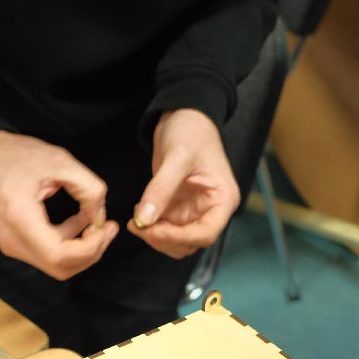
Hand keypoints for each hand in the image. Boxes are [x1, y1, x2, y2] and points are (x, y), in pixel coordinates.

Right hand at [0, 131, 119, 280]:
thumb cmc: (14, 155)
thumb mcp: (59, 161)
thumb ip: (88, 188)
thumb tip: (100, 216)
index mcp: (20, 218)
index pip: (60, 256)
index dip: (90, 248)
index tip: (105, 227)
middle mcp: (13, 240)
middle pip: (61, 267)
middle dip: (91, 252)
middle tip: (108, 228)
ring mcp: (12, 245)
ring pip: (56, 265)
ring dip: (82, 249)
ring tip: (98, 223)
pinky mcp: (15, 243)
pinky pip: (48, 254)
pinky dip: (69, 244)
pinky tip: (81, 222)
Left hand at [130, 109, 239, 257]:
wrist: (183, 116)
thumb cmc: (190, 131)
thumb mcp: (177, 157)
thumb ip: (161, 189)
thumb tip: (144, 220)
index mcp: (223, 200)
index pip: (206, 234)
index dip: (180, 238)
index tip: (154, 230)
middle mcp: (211, 210)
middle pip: (190, 242)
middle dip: (164, 239)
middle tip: (138, 226)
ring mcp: (194, 211)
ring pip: (176, 240)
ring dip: (155, 237)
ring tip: (136, 220)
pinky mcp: (179, 208)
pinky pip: (165, 228)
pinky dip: (150, 227)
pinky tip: (139, 212)